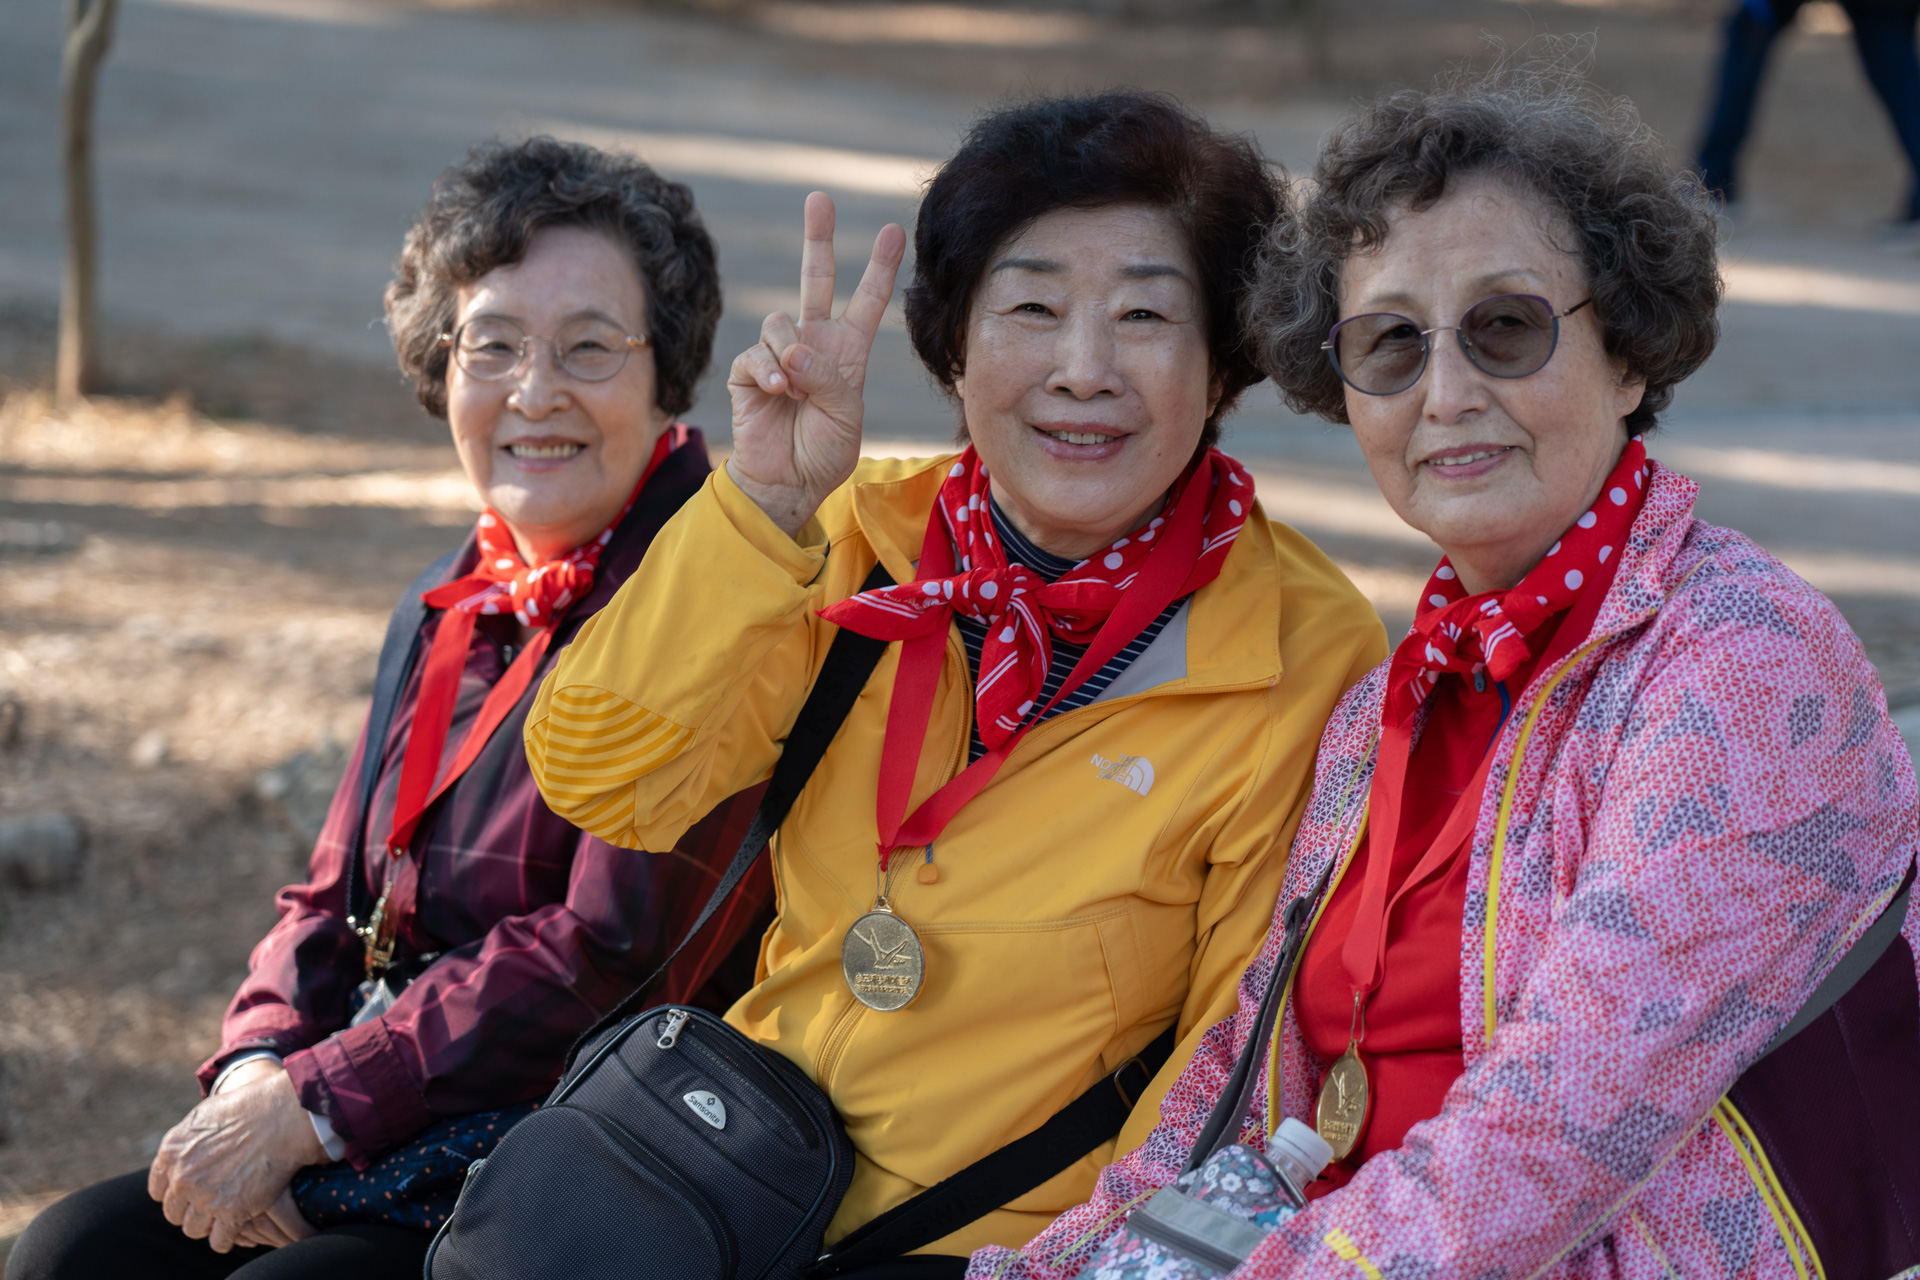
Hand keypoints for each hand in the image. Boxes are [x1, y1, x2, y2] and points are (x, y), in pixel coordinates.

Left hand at [148, 1064, 326, 1252]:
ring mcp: (206, 1198)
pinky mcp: (232, 1213)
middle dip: (190, 1210)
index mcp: (171, 1152)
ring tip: (224, 1218)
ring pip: (193, 1230)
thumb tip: (185, 1153)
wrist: (284, 1116)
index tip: (191, 1192)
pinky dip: (226, 1239)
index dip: (176, 1192)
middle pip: (174, 1213)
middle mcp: (183, 1178)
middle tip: (211, 1204)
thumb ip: (187, 1140)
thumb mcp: (205, 1115)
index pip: (158, 1190)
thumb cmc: (251, 1108)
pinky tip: (237, 1228)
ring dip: (207, 1225)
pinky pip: (219, 1241)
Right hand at [726, 191, 905, 535]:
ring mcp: (779, 354)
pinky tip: (776, 393)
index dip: (879, 268)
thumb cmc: (824, 452)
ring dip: (788, 350)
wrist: (787, 481)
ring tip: (794, 388)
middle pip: (817, 280)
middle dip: (818, 239)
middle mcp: (814, 344)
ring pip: (780, 320)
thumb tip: (793, 350)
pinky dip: (767, 371)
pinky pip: (756, 352)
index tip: (893, 231)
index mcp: (848, 353)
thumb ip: (828, 377)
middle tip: (819, 198)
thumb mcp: (846, 415)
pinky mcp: (748, 369)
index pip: (866, 301)